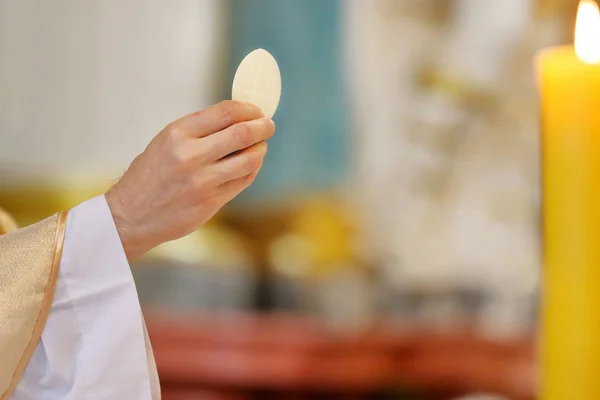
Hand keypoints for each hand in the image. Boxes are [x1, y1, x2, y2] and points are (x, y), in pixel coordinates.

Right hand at [105, 100, 274, 259]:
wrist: (131, 215)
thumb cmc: (150, 175)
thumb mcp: (165, 142)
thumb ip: (199, 130)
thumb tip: (237, 117)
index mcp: (177, 134)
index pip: (225, 112)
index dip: (248, 108)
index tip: (256, 110)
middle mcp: (191, 156)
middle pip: (242, 134)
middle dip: (263, 126)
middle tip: (268, 125)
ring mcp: (203, 181)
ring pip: (249, 159)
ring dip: (260, 149)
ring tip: (261, 145)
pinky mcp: (211, 202)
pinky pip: (243, 180)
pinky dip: (252, 169)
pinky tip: (251, 164)